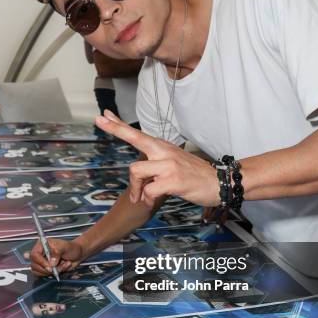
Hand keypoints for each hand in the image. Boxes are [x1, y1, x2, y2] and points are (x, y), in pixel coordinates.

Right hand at [30, 238, 83, 276]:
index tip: (50, 266)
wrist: (77, 255)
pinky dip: (54, 274)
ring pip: (39, 272)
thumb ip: (57, 252)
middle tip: (58, 267)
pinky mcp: (45, 269)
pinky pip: (44, 275)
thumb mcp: (66, 247)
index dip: (41, 262)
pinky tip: (62, 268)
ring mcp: (42, 262)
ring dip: (53, 271)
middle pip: (34, 265)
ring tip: (63, 265)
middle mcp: (40, 253)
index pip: (34, 255)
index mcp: (41, 245)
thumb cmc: (71, 248)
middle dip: (47, 269)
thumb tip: (51, 262)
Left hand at [95, 111, 219, 207]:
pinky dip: (147, 199)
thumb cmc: (195, 175)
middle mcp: (164, 152)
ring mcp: (168, 165)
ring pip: (136, 171)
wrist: (219, 182)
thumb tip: (139, 174)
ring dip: (135, 188)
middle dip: (115, 129)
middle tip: (98, 120)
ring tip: (140, 197)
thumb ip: (156, 164)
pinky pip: (149, 190)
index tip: (104, 115)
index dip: (119, 125)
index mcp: (163, 148)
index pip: (137, 134)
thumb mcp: (174, 163)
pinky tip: (152, 202)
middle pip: (135, 138)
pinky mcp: (173, 180)